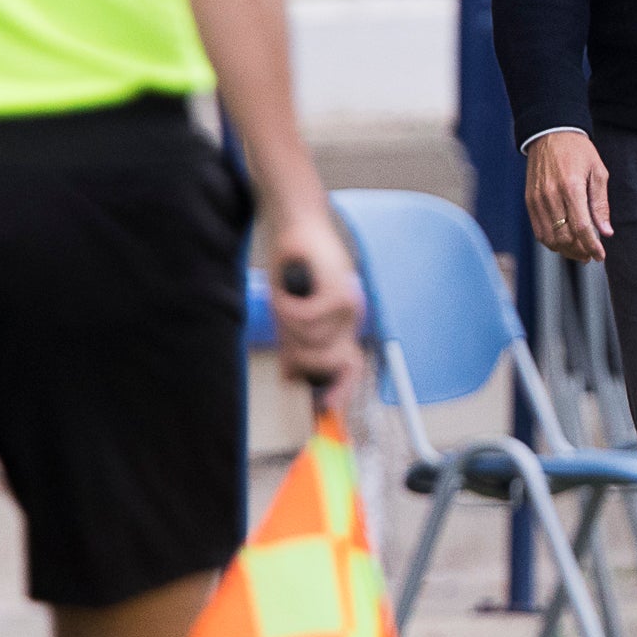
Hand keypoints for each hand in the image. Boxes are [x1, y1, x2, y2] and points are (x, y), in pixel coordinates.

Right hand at [262, 208, 368, 410]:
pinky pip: (305, 319)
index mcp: (343, 327)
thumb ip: (295, 344)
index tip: (325, 410)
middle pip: (329, 363)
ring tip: (285, 301)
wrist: (298, 226)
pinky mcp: (339, 292)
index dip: (340, 391)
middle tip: (287, 339)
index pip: (351, 368)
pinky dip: (287, 308)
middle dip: (303, 359)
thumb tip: (292, 378)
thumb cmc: (295, 268)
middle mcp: (352, 319)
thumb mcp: (291, 313)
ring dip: (288, 326)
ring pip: (311, 341)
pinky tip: (286, 291)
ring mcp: (349, 307)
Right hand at [525, 131, 614, 262]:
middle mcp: (551, 195)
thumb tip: (606, 232)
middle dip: (579, 251)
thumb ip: (601, 204)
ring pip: (549, 238)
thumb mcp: (598, 172)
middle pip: (564, 237)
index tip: (600, 256)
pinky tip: (563, 242)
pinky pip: (538, 230)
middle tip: (591, 254)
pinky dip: (551, 242)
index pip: (581, 227)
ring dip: (565, 250)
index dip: (592, 246)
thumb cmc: (577, 150)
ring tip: (579, 251)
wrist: (550, 133)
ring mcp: (537, 199)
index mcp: (571, 186)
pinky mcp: (529, 201)